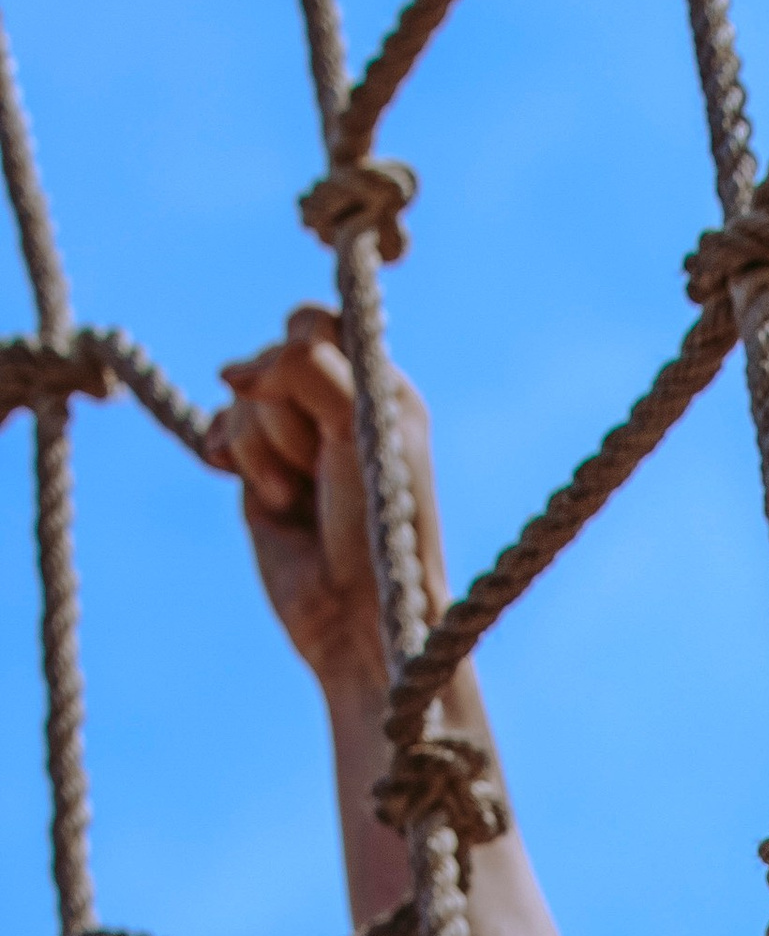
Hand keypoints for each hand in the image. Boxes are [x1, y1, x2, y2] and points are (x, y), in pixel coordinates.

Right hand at [207, 305, 445, 703]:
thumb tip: (229, 373)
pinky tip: (268, 497)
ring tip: (301, 497)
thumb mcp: (358, 423)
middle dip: (285, 411)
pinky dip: (235, 457)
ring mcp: (291, 436)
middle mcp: (335, 403)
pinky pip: (222, 430)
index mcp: (378, 383)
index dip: (300, 356)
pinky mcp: (257, 469)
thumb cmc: (378, 520)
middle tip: (323, 466)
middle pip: (269, 358)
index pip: (314, 324)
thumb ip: (303, 367)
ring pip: (242, 400)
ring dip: (267, 451)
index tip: (329, 413)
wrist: (356, 612)